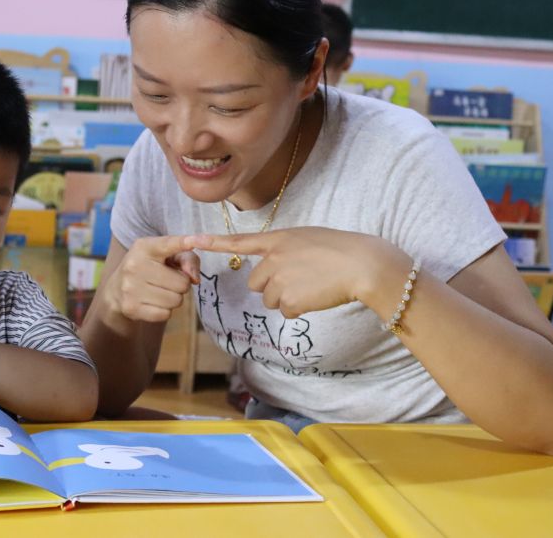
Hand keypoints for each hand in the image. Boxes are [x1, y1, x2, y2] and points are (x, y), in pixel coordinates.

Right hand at [107, 235, 200, 322]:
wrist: (116, 290)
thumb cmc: (150, 268)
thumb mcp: (167, 256)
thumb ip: (188, 259)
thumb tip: (194, 279)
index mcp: (144, 247)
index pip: (168, 244)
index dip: (184, 242)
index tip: (199, 240)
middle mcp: (135, 265)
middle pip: (182, 282)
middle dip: (181, 284)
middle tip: (169, 281)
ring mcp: (131, 288)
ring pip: (176, 300)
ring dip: (174, 298)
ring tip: (161, 291)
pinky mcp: (131, 308)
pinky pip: (165, 314)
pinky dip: (164, 311)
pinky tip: (153, 302)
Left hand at [192, 227, 410, 317]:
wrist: (361, 264)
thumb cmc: (341, 250)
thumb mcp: (309, 239)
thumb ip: (287, 250)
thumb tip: (276, 267)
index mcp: (279, 239)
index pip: (241, 242)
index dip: (214, 243)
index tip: (191, 240)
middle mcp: (274, 258)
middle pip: (257, 283)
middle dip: (273, 287)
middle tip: (301, 280)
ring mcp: (280, 279)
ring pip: (270, 299)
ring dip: (287, 299)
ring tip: (312, 286)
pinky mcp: (289, 300)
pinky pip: (287, 312)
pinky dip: (300, 309)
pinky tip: (316, 296)